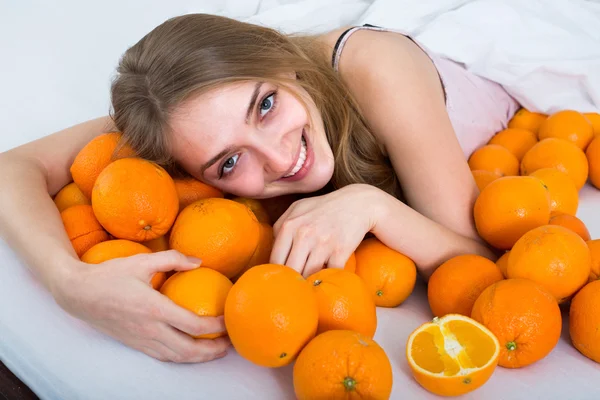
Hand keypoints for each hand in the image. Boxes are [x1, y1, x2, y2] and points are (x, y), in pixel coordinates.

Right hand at [53, 250, 230, 362]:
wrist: (77, 294)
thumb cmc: (110, 274)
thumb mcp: (142, 260)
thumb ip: (173, 259)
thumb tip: (199, 261)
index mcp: (154, 309)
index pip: (193, 324)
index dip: (216, 326)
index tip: (228, 320)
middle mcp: (149, 329)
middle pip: (188, 349)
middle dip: (213, 350)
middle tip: (230, 343)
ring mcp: (141, 340)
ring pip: (176, 357)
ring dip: (199, 357)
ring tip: (216, 350)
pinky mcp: (135, 344)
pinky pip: (163, 356)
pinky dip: (181, 357)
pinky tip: (191, 350)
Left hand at [270, 184, 382, 276]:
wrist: (358, 203)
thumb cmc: (324, 208)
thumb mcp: (298, 209)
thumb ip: (281, 227)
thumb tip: (272, 253)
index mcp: (289, 225)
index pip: (275, 260)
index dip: (278, 273)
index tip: (282, 280)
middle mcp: (303, 234)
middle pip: (290, 270)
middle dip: (292, 281)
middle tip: (294, 288)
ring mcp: (322, 243)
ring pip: (308, 275)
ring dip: (309, 283)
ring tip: (309, 287)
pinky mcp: (340, 251)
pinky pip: (329, 275)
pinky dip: (327, 280)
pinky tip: (326, 280)